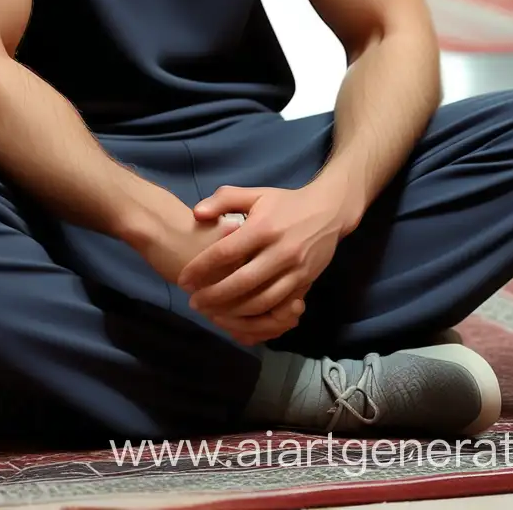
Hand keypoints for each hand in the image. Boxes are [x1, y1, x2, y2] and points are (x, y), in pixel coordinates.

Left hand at [176, 181, 347, 339]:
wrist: (328, 211)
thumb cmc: (285, 203)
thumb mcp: (256, 194)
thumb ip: (224, 199)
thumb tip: (197, 213)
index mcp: (264, 227)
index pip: (226, 252)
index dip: (202, 268)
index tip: (184, 279)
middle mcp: (280, 251)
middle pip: (242, 282)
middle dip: (214, 296)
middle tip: (193, 302)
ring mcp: (295, 270)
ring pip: (261, 301)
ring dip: (233, 312)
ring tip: (212, 313)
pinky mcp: (305, 283)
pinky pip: (279, 308)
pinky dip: (258, 317)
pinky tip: (240, 319)